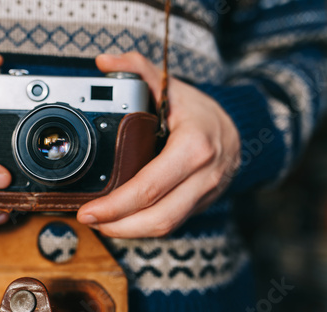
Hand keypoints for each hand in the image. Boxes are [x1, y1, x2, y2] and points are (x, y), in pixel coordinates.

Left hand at [77, 52, 240, 237]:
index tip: (88, 210)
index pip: (149, 187)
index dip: (115, 205)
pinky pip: (172, 223)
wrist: (240, 130)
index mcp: (194, 148)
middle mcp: (204, 176)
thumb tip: (104, 62)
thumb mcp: (171, 85)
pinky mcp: (201, 205)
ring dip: (130, 231)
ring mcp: (205, 194)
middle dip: (118, 225)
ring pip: (166, 226)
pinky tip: (123, 221)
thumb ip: (138, 69)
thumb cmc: (200, 111)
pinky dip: (145, 227)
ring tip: (102, 223)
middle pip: (158, 217)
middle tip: (88, 220)